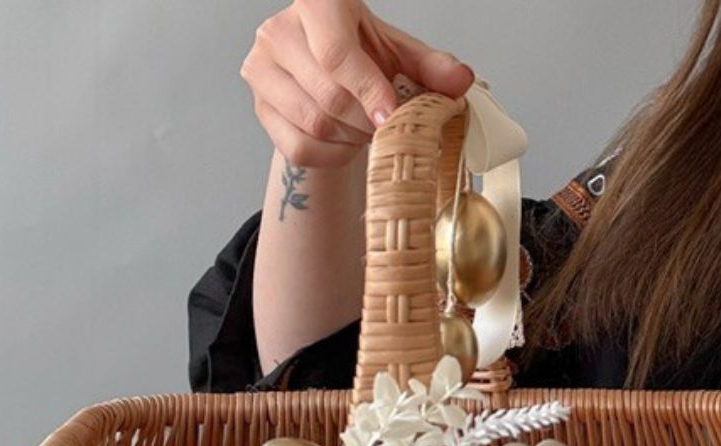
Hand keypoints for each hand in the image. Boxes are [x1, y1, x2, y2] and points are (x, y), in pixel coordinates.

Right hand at [241, 0, 473, 167]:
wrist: (322, 74)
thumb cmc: (361, 57)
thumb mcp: (397, 55)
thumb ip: (430, 67)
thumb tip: (462, 81)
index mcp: (316, 4)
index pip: (336, 53)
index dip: (368, 88)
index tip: (391, 115)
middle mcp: (278, 31)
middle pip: (330, 97)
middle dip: (367, 121)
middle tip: (385, 125)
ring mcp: (260, 69)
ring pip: (315, 124)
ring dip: (350, 138)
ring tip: (364, 128)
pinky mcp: (258, 108)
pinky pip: (300, 148)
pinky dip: (332, 155)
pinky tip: (344, 142)